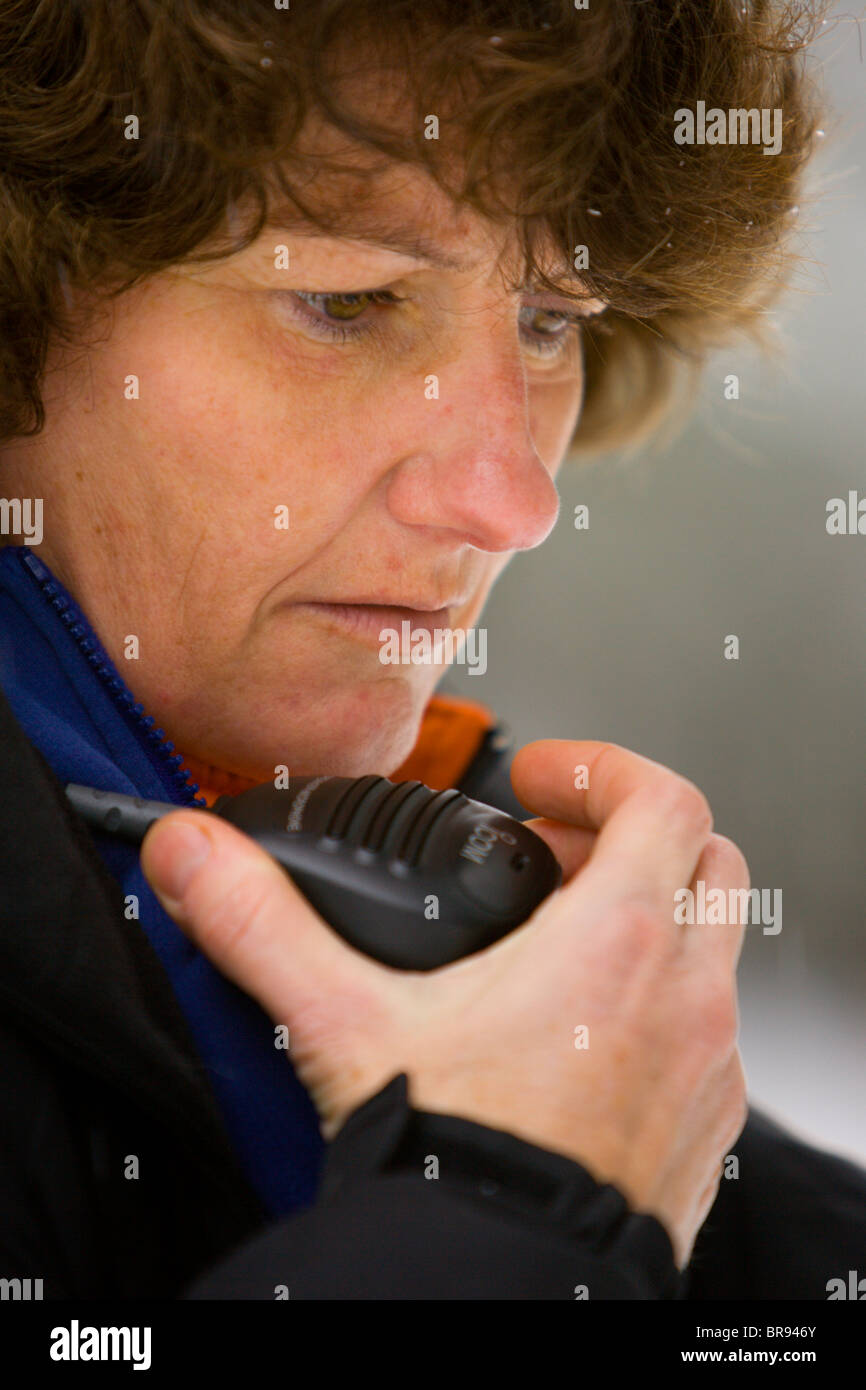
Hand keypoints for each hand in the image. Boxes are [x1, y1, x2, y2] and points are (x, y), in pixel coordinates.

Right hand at [140, 739, 747, 1266]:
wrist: (497, 1288)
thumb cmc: (453, 1163)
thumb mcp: (343, 1023)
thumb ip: (262, 923)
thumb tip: (194, 854)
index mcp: (617, 944)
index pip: (660, 798)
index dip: (598, 767)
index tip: (536, 782)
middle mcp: (682, 997)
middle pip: (704, 859)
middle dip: (627, 837)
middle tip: (548, 857)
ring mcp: (704, 1065)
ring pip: (711, 948)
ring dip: (649, 920)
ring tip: (559, 942)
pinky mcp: (703, 1128)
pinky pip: (705, 1031)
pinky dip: (659, 1002)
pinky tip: (582, 1037)